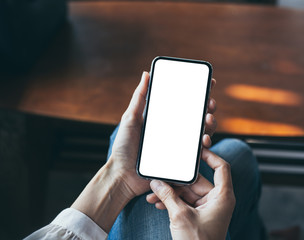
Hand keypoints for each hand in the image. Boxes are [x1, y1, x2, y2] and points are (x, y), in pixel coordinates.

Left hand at [107, 72, 217, 198]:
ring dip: (210, 124)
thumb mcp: (130, 119)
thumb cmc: (123, 147)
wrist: (122, 174)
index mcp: (163, 119)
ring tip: (208, 119)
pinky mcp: (180, 160)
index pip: (183, 103)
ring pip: (201, 132)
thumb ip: (139, 98)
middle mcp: (173, 131)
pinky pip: (196, 152)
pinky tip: (204, 139)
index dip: (197, 93)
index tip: (208, 82)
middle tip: (210, 103)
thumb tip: (146, 74)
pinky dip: (204, 144)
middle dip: (208, 107)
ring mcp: (178, 145)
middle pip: (196, 116)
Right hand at [147, 149, 235, 239]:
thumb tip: (156, 182)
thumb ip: (168, 195)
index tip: (196, 147)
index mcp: (222, 197)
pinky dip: (171, 202)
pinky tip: (157, 203)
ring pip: (186, 192)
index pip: (221, 168)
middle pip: (196, 180)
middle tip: (159, 178)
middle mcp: (216, 200)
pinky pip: (183, 202)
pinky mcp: (197, 215)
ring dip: (170, 193)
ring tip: (153, 195)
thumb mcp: (180, 216)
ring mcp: (206, 208)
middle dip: (175, 181)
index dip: (210, 155)